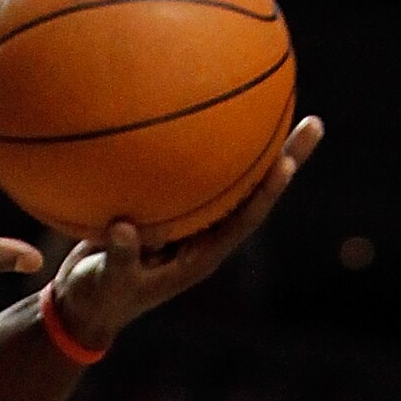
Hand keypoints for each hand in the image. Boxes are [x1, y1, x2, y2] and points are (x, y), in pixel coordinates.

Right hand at [49, 114, 322, 352]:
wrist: (85, 302)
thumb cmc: (97, 301)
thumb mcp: (105, 285)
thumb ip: (119, 261)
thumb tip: (125, 228)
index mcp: (202, 256)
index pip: (244, 221)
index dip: (266, 192)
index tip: (289, 164)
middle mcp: (205, 234)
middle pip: (252, 191)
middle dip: (284, 158)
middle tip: (315, 124)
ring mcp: (189, 219)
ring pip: (227, 175)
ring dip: (252, 142)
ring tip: (277, 98)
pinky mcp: (167, 205)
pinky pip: (189, 168)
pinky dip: (197, 139)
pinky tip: (198, 102)